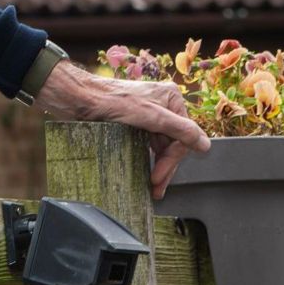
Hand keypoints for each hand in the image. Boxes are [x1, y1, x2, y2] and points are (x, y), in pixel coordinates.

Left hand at [33, 61, 209, 197]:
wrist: (78, 99)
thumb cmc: (111, 102)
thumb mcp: (151, 117)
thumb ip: (180, 130)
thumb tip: (205, 145)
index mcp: (171, 98)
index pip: (184, 136)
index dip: (172, 161)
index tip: (159, 180)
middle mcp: (162, 103)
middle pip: (172, 142)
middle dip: (165, 166)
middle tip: (155, 187)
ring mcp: (147, 112)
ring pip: (160, 145)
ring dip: (156, 165)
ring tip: (151, 185)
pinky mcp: (133, 121)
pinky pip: (147, 143)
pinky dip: (146, 157)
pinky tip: (143, 170)